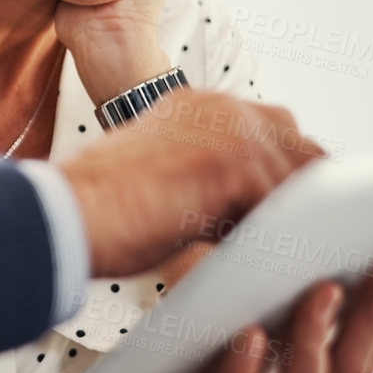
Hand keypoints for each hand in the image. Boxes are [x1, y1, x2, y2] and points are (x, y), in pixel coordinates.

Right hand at [61, 88, 322, 277]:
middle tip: (307, 240)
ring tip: (298, 260)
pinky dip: (292, 238)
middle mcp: (220, 107)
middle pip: (301, 147)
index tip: (293, 216)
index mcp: (199, 106)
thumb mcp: (162, 181)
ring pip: (302, 178)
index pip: (274, 132)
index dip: (287, 177)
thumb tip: (247, 213)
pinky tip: (282, 265)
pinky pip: (290, 204)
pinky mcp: (236, 161)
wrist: (64, 213)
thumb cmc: (98, 212)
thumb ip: (204, 179)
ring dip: (302, 220)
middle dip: (307, 195)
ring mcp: (232, 129)